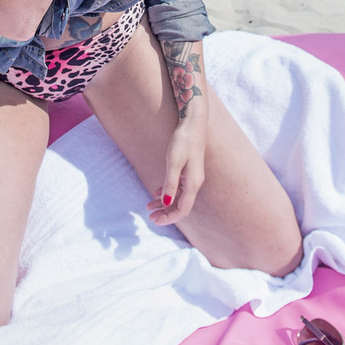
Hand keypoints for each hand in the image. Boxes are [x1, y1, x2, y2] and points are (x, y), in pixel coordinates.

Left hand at [147, 109, 207, 226]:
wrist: (193, 123)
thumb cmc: (183, 141)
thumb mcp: (173, 162)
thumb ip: (170, 183)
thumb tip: (166, 203)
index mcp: (193, 183)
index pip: (182, 209)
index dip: (169, 218)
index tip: (154, 221)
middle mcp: (195, 183)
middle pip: (180, 205)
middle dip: (165, 213)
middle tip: (150, 218)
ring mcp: (192, 176)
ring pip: (178, 196)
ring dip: (164, 203)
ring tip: (149, 206)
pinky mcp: (189, 170)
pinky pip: (178, 187)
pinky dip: (167, 192)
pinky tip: (155, 192)